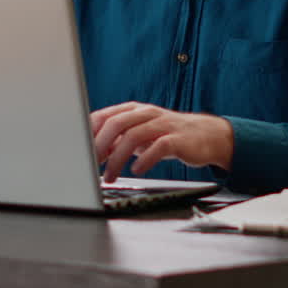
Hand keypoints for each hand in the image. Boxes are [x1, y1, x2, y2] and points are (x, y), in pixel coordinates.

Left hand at [90, 102, 233, 182]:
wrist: (207, 136)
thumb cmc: (168, 136)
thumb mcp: (140, 135)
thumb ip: (118, 140)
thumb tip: (93, 151)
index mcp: (134, 110)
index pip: (105, 116)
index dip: (90, 133)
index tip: (79, 150)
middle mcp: (146, 113)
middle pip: (116, 124)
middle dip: (100, 145)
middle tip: (91, 165)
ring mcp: (163, 124)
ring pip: (134, 136)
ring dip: (118, 159)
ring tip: (110, 176)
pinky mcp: (178, 139)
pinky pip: (158, 147)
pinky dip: (145, 160)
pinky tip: (136, 171)